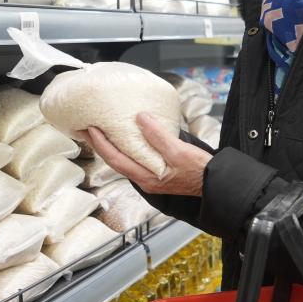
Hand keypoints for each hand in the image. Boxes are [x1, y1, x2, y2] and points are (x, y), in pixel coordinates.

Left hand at [86, 113, 210, 196]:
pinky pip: (135, 157)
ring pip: (124, 160)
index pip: (116, 159)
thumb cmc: (200, 171)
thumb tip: (140, 119)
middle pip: (115, 160)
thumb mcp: (179, 152)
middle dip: (100, 145)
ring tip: (101, 131)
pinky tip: (125, 138)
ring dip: (111, 146)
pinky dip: (125, 146)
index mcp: (146, 177)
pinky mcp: (157, 171)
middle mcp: (145, 179)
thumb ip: (158, 136)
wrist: (216, 182)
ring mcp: (150, 176)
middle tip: (86, 128)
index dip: (101, 144)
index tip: (91, 129)